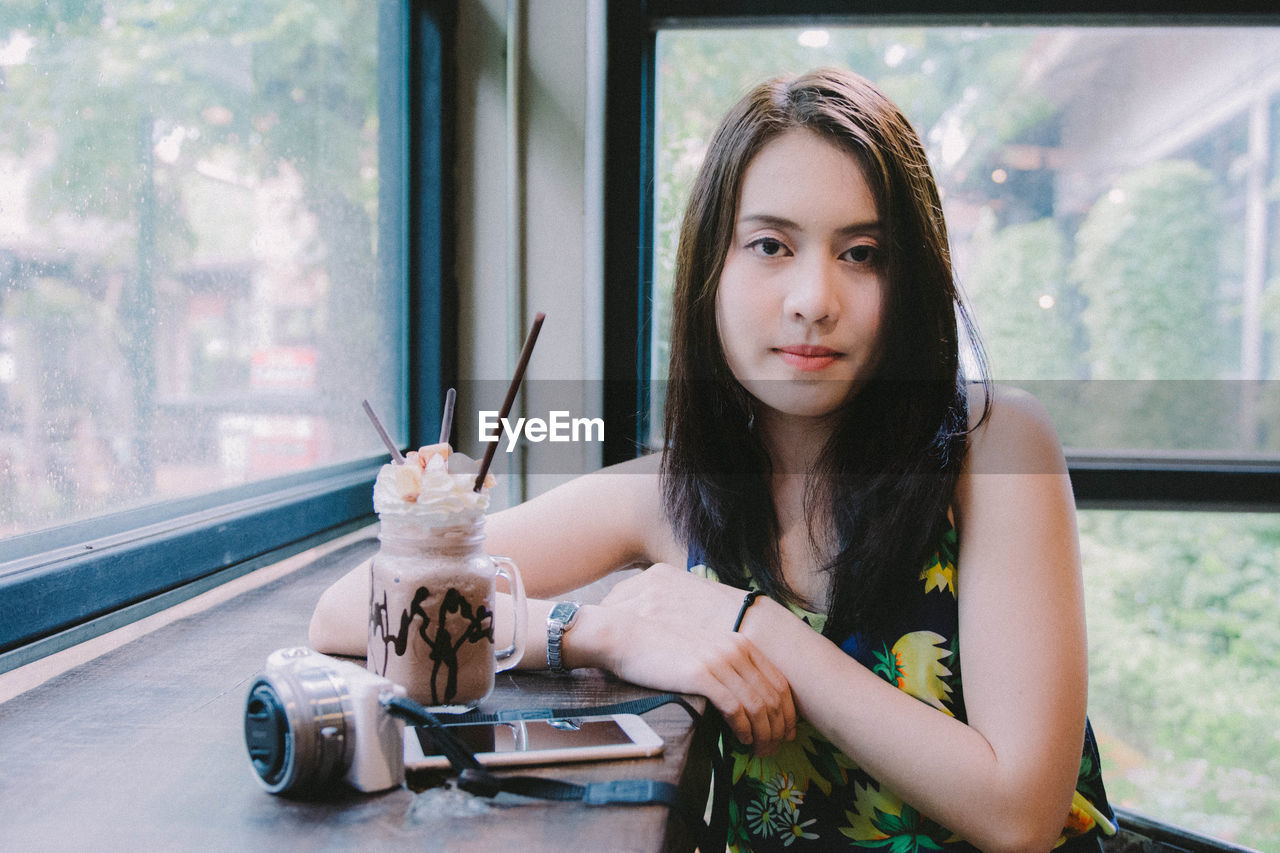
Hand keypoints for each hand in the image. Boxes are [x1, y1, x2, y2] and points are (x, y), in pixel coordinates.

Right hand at [596, 565, 795, 753]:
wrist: (628, 637)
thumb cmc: (661, 648)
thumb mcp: (703, 649)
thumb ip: (726, 665)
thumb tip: (742, 696)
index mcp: (739, 643)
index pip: (779, 681)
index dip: (788, 711)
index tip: (786, 732)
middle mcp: (735, 650)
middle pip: (774, 696)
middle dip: (779, 728)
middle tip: (774, 749)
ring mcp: (720, 662)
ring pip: (758, 705)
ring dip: (764, 733)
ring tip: (760, 750)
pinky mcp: (702, 675)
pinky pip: (735, 707)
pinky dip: (744, 728)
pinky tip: (741, 740)